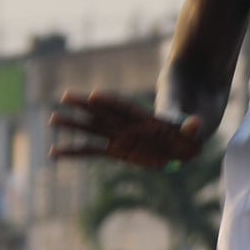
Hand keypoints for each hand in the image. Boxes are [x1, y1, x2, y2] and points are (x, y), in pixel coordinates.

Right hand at [48, 92, 207, 169]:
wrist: (183, 138)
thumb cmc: (188, 131)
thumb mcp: (194, 128)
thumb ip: (192, 126)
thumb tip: (197, 124)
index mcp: (145, 118)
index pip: (125, 108)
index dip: (111, 102)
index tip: (95, 95)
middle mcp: (127, 125)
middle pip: (104, 114)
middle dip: (85, 107)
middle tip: (66, 97)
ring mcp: (118, 136)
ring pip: (92, 129)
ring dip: (73, 125)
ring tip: (52, 120)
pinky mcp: (114, 150)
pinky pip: (90, 151)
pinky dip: (72, 152)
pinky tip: (53, 154)